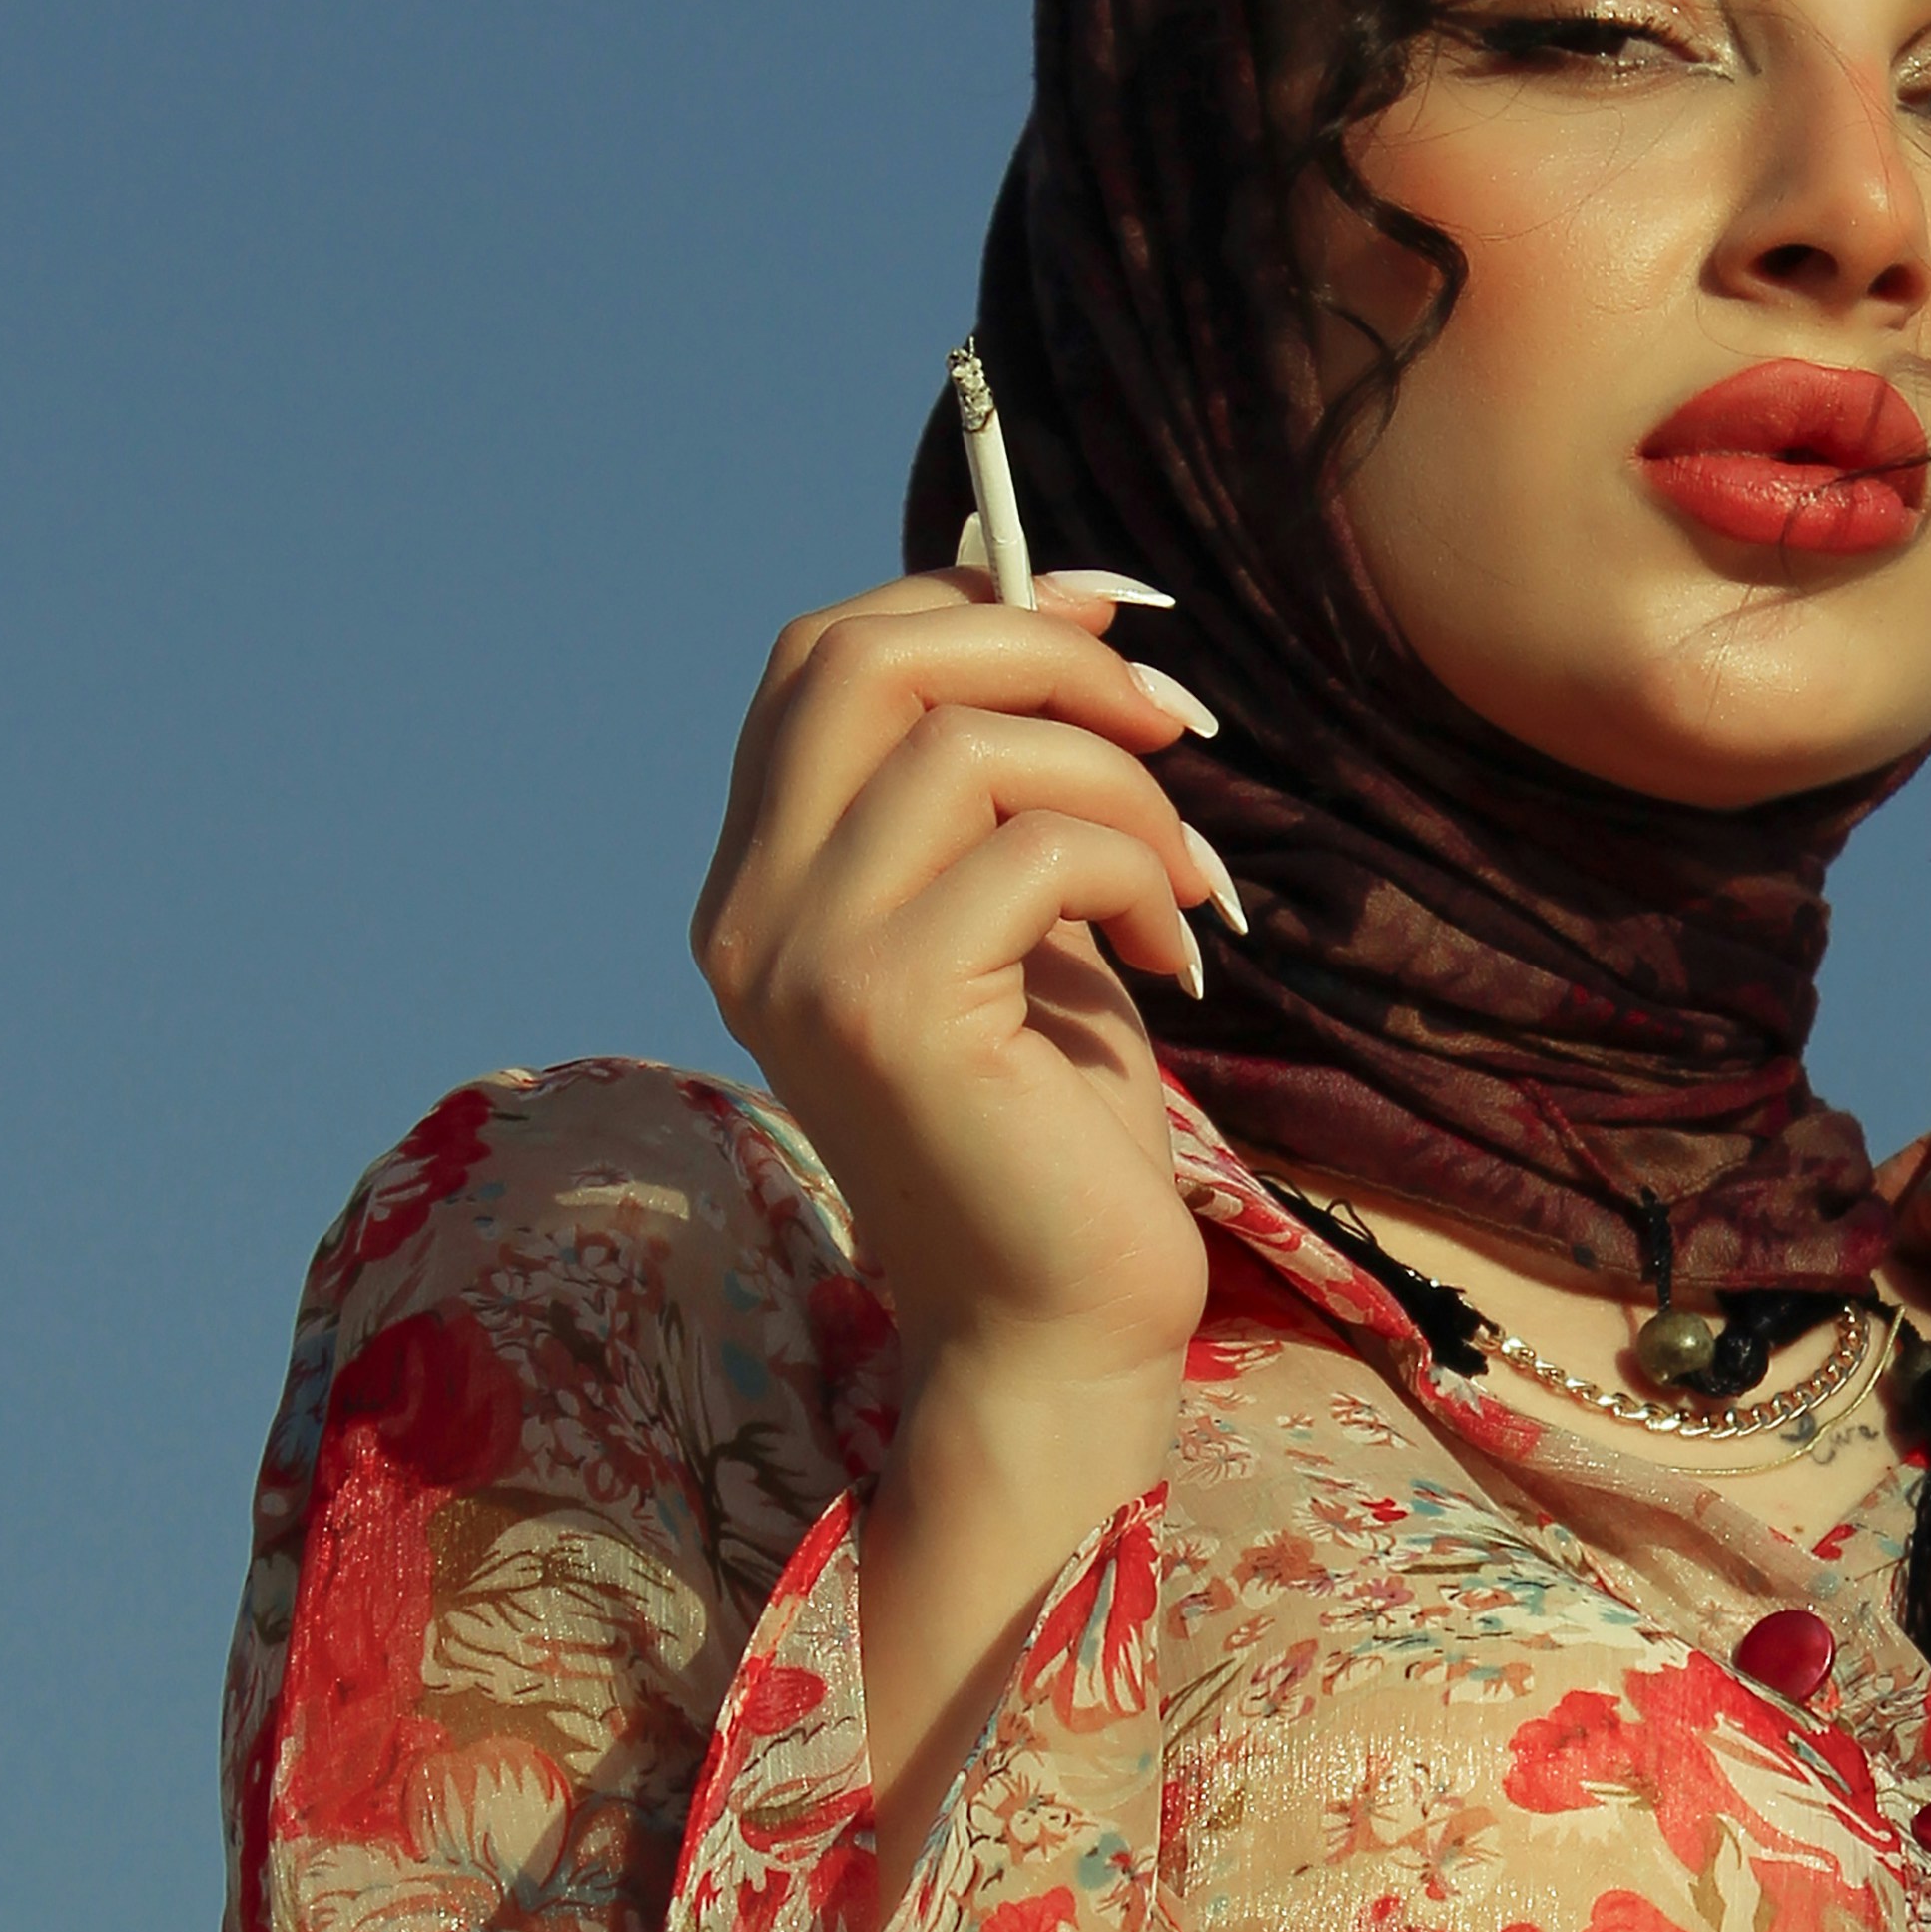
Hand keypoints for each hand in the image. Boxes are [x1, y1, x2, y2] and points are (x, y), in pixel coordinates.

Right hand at [691, 556, 1234, 1410]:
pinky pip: (1035, 851)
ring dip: (1118, 783)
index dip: (967, 602)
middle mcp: (748, 915)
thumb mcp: (1022, 918)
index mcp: (760, 884)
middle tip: (1168, 721)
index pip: (822, 660)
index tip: (1104, 618)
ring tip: (1182, 880)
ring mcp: (801, 963)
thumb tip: (1060, 606)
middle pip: (862, 659)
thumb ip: (1005, 785)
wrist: (1056, 1329)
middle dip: (1040, 651)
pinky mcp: (888, 1012)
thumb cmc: (1055, 1130)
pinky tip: (1175, 954)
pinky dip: (1137, 873)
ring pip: (965, 744)